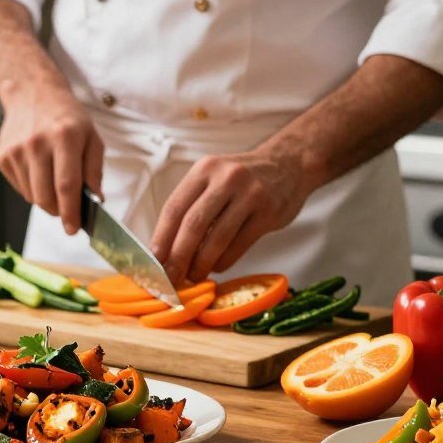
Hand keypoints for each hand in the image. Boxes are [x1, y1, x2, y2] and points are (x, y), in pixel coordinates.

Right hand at [0, 82, 103, 234]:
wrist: (33, 94)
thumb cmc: (67, 118)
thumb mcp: (91, 138)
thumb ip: (94, 171)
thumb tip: (95, 202)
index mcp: (64, 137)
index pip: (66, 185)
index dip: (70, 212)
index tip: (73, 229)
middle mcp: (37, 144)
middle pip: (45, 197)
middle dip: (58, 210)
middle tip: (67, 206)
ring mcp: (16, 151)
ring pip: (31, 196)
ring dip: (45, 198)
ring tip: (52, 178)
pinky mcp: (3, 157)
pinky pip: (19, 188)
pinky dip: (32, 188)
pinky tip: (38, 169)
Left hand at [150, 148, 310, 284]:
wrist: (289, 165)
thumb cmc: (242, 180)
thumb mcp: (214, 179)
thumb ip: (192, 206)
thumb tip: (164, 248)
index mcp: (204, 169)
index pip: (174, 208)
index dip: (161, 239)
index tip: (153, 263)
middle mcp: (226, 178)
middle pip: (193, 224)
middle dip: (178, 257)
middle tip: (171, 278)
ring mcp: (250, 194)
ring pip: (217, 237)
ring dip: (202, 263)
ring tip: (194, 276)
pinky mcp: (268, 212)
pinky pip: (240, 244)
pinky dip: (224, 261)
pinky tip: (217, 267)